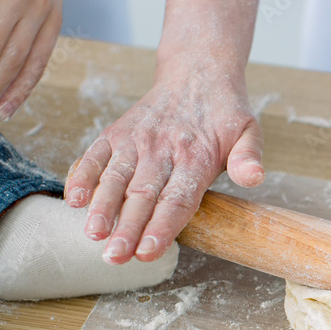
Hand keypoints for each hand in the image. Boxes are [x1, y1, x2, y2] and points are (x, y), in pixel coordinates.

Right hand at [64, 70, 264, 263]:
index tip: (148, 252)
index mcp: (196, 156)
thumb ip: (249, 157)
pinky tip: (75, 200)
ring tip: (93, 235)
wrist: (197, 72)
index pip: (178, 199)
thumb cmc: (224, 113)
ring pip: (116, 177)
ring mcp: (137, 140)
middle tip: (115, 257)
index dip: (162, 227)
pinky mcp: (117, 133)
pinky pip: (95, 155)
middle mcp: (163, 149)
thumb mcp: (249, 130)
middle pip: (143, 195)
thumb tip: (255, 178)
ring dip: (103, 207)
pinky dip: (83, 176)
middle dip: (128, 228)